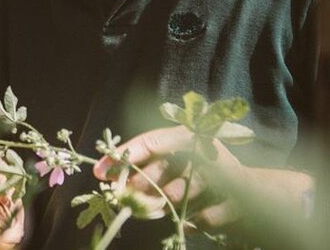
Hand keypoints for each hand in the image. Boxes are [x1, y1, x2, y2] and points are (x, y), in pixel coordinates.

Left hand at [93, 125, 246, 228]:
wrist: (260, 195)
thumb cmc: (204, 175)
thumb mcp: (177, 163)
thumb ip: (146, 163)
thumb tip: (105, 172)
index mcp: (190, 137)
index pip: (152, 141)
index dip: (125, 155)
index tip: (101, 171)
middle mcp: (208, 152)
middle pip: (166, 166)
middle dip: (142, 183)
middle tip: (126, 196)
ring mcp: (226, 177)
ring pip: (183, 191)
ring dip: (165, 202)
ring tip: (154, 208)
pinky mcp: (238, 202)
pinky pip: (205, 216)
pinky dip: (192, 223)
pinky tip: (186, 224)